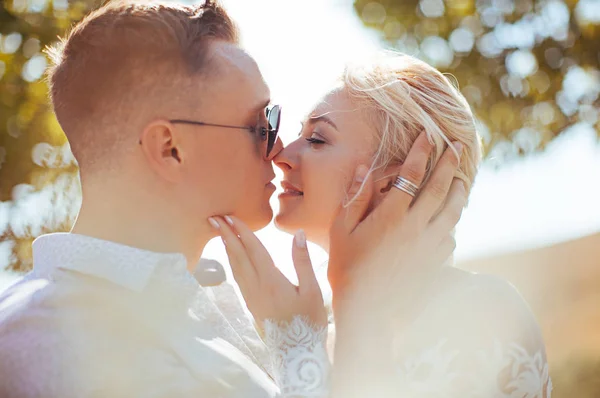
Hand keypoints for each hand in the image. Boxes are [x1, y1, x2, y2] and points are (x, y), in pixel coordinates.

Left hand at [208, 216, 326, 329]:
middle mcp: (256, 287)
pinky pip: (237, 277)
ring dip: (227, 247)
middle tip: (215, 218)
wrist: (296, 352)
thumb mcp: (312, 290)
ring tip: (220, 232)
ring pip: (235, 266)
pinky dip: (232, 262)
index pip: (253, 249)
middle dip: (227, 235)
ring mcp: (251, 296)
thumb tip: (298, 234)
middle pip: (238, 255)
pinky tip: (231, 257)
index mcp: (271, 281)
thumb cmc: (308, 321)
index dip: (242, 231)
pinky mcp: (251, 304)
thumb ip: (302, 261)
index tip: (231, 217)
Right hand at [328, 132, 467, 397]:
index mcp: (391, 217)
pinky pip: (450, 238)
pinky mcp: (434, 263)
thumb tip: (365, 166)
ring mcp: (428, 247)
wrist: (365, 309)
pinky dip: (452, 224)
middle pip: (439, 189)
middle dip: (449, 164)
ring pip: (452, 212)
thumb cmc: (346, 268)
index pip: (410, 176)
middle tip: (457, 146)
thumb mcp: (342, 230)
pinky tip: (449, 221)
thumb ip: (355, 197)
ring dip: (458, 192)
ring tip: (461, 179)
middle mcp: (415, 228)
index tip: (429, 135)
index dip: (421, 152)